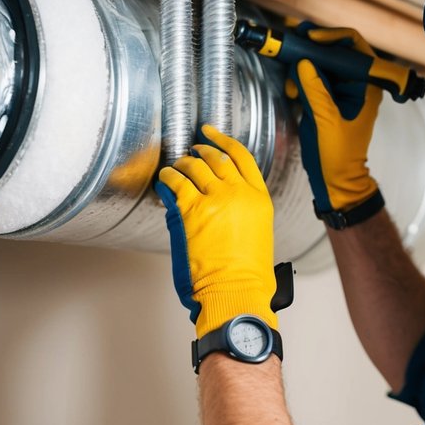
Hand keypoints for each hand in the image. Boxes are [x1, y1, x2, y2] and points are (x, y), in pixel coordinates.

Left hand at [155, 125, 277, 338]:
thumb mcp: (259, 232)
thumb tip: (226, 203)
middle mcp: (238, 193)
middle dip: (201, 150)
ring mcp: (214, 200)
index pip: (242, 157)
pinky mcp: (191, 211)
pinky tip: (165, 181)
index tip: (212, 133)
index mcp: (259, 198)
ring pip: (194, 166)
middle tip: (191, 150)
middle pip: (216, 158)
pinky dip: (168, 178)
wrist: (236, 291)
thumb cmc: (248, 274)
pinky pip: (175, 183)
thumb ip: (245, 211)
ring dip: (182, 164)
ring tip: (175, 167)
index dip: (224, 141)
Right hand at [288, 25, 383, 212]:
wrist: (335, 178)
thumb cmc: (341, 154)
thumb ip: (317, 91)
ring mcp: (338, 90)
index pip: (354, 48)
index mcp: (367, 85)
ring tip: (291, 79)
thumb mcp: (328, 122)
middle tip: (292, 43)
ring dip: (302, 65)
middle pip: (334, 51)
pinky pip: (310, 78)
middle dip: (312, 48)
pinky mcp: (324, 98)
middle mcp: (355, 83)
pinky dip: (298, 79)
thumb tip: (304, 63)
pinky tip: (291, 90)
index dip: (332, 38)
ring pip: (319, 63)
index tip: (310, 39)